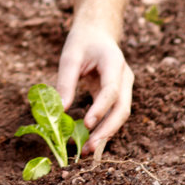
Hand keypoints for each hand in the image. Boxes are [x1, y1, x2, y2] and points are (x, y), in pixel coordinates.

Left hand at [56, 21, 133, 159]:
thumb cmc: (83, 42)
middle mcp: (125, 77)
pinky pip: (113, 115)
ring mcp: (124, 88)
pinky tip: (89, 143)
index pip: (112, 90)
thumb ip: (65, 82)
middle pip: (122, 108)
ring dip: (105, 134)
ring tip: (87, 151)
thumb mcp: (70, 57)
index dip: (100, 108)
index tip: (86, 124)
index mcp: (114, 62)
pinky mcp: (118, 96)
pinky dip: (103, 129)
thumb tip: (59, 111)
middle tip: (89, 148)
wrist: (98, 33)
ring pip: (120, 115)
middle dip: (107, 130)